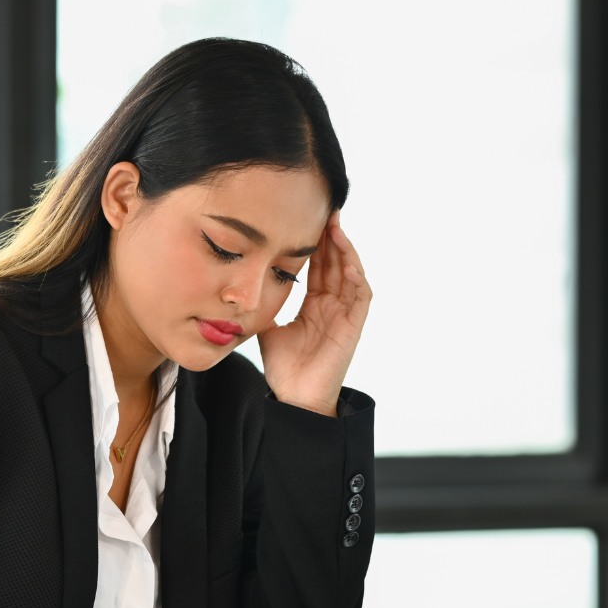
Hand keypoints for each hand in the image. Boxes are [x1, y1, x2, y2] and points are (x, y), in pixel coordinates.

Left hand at [258, 212, 370, 415]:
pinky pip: (361, 298)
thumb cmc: (283, 369)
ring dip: (346, 251)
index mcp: (314, 305)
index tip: (307, 218)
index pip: (318, 267)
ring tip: (337, 228)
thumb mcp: (267, 328)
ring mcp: (345, 315)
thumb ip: (264, 306)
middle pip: (336, 263)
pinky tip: (347, 264)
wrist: (294, 398)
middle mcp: (332, 306)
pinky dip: (357, 280)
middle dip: (332, 237)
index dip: (315, 243)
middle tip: (326, 209)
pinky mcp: (353, 327)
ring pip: (351, 274)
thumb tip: (246, 286)